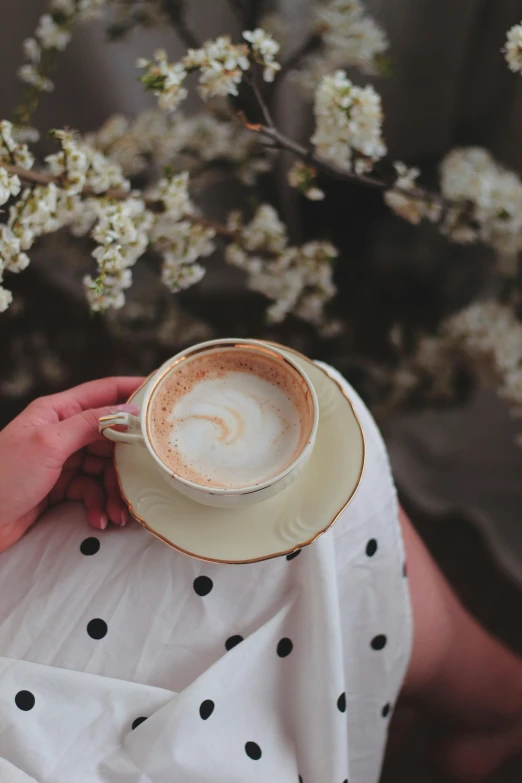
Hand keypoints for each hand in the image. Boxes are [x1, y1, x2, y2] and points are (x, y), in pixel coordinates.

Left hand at [0, 376, 142, 552]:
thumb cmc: (3, 477)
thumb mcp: (49, 444)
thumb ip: (89, 424)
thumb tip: (127, 410)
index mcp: (56, 411)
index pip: (102, 391)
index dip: (132, 390)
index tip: (160, 395)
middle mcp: (61, 432)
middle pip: (109, 436)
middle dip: (127, 459)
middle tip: (145, 474)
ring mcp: (61, 460)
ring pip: (103, 468)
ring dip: (114, 490)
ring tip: (118, 512)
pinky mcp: (60, 486)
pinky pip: (91, 490)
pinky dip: (99, 504)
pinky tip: (99, 519)